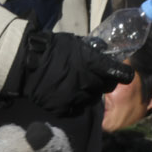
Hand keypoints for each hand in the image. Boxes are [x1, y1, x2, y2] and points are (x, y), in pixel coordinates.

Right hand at [15, 28, 133, 117]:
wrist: (26, 64)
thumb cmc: (51, 49)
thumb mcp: (76, 42)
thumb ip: (92, 50)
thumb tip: (104, 52)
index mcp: (93, 64)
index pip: (120, 74)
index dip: (125, 75)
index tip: (125, 76)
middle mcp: (88, 82)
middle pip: (107, 87)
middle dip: (104, 82)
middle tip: (94, 78)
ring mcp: (76, 97)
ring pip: (92, 99)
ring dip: (88, 93)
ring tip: (76, 86)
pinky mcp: (64, 109)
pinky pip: (76, 109)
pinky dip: (74, 104)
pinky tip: (66, 96)